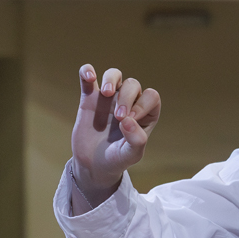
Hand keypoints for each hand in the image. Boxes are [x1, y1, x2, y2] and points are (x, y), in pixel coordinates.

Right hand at [70, 64, 160, 206]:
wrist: (93, 165)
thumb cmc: (117, 159)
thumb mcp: (131, 155)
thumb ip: (136, 140)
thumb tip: (128, 121)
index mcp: (145, 114)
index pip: (151, 97)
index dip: (142, 104)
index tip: (130, 120)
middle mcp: (129, 102)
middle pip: (132, 85)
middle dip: (126, 97)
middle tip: (118, 117)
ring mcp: (109, 99)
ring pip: (114, 75)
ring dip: (111, 79)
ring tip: (106, 94)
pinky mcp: (89, 98)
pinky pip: (88, 79)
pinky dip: (87, 72)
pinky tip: (89, 76)